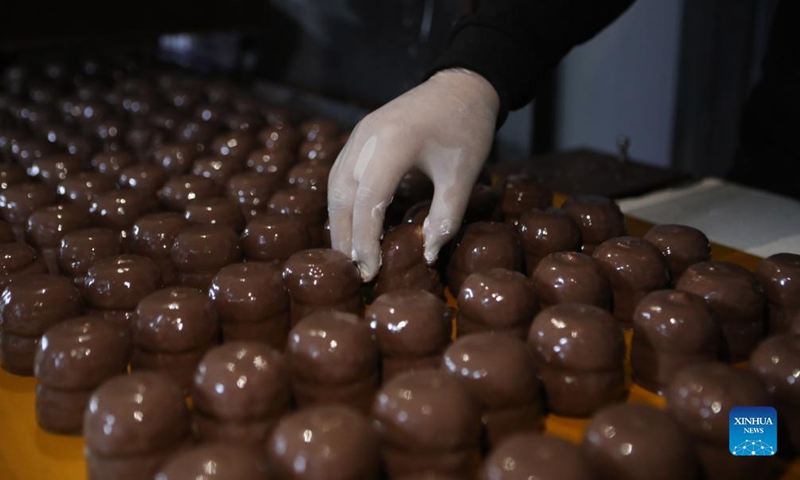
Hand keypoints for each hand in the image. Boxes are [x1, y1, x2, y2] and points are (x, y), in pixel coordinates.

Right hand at [327, 68, 499, 280]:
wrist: (461, 87)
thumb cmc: (466, 130)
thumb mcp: (463, 176)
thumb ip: (446, 217)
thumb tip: (426, 254)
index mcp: (393, 143)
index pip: (367, 201)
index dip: (365, 240)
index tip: (370, 270)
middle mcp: (367, 138)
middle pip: (341, 195)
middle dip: (344, 236)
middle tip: (353, 271)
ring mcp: (359, 134)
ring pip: (335, 185)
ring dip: (339, 221)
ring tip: (349, 255)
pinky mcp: (360, 135)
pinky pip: (340, 173)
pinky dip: (342, 203)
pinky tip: (352, 225)